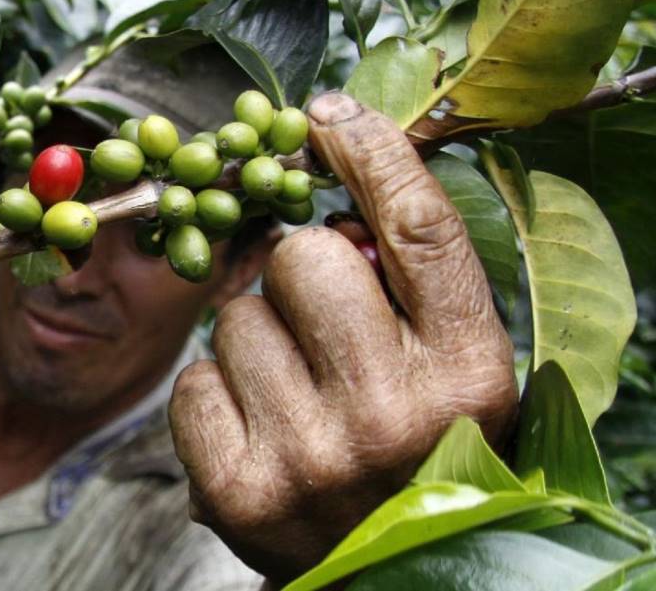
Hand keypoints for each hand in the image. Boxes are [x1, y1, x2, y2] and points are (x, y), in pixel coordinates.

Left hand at [168, 93, 516, 584]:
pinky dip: (214, 396)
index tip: (332, 114)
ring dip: (255, 342)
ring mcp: (308, 455)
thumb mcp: (456, 376)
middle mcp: (392, 415)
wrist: (391, 576)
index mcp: (468, 375)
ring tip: (295, 398)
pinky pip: (192, 380)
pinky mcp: (234, 490)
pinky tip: (256, 430)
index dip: (372, 154)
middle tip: (320, 325)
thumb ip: (412, 289)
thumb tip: (335, 193)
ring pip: (234, 317)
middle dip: (299, 272)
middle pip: (301, 257)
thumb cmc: (421, 458)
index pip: (418, 229)